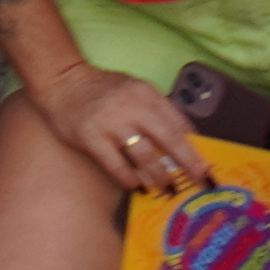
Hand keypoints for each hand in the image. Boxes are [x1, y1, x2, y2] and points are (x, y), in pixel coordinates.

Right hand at [30, 59, 213, 204]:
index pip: (179, 123)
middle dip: (188, 165)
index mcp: (145, 93)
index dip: (196, 148)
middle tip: (200, 183)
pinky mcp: (91, 137)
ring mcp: (110, 122)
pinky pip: (117, 165)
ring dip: (160, 176)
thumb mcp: (134, 89)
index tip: (207, 168)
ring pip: (145, 156)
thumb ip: (157, 110)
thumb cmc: (102, 89)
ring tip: (169, 189)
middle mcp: (130, 105)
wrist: (61, 81)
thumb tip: (186, 141)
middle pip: (168, 140)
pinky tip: (138, 186)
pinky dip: (131, 179)